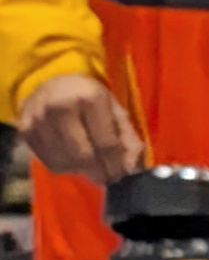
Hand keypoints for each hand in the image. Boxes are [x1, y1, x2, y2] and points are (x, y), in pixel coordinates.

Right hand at [17, 71, 140, 181]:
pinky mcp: (26, 131)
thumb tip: (131, 169)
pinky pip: (49, 162)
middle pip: (84, 156)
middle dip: (100, 172)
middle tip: (107, 177)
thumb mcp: (115, 109)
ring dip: (82, 171)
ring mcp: (39, 119)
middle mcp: (60, 107)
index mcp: (89, 98)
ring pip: (65, 163)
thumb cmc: (89, 97)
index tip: (122, 176)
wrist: (52, 82)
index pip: (106, 143)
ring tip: (91, 165)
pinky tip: (72, 158)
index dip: (116, 165)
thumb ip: (127, 138)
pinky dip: (65, 166)